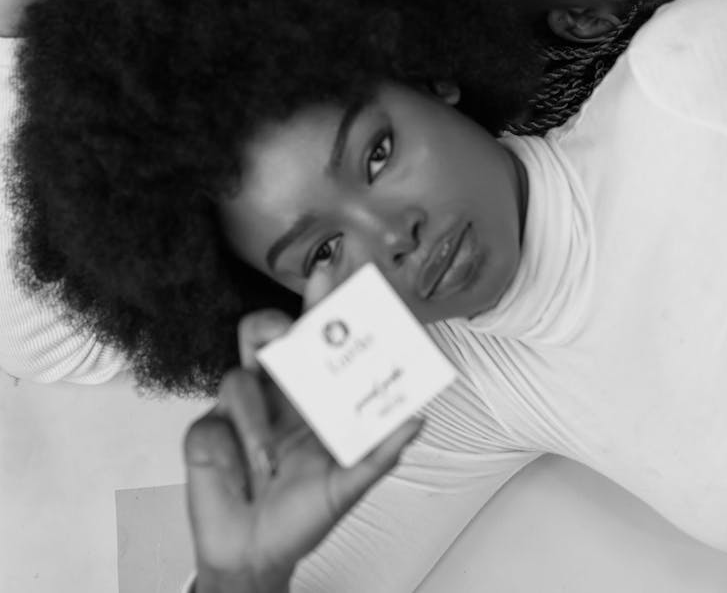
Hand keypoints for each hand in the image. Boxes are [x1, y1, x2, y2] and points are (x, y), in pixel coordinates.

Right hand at [187, 279, 421, 592]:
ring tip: (270, 458)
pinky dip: (235, 452)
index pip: (316, 339)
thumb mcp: (346, 487)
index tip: (332, 271)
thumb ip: (379, 453)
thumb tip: (417, 419)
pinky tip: (246, 476)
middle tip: (287, 331)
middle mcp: (273, 392)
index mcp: (309, 396)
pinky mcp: (206, 431)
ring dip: (255, 417)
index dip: (321, 303)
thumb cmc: (300, 517)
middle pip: (268, 335)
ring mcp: (237, 409)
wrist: (254, 558)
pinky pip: (215, 423)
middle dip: (276, 321)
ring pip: (237, 374)